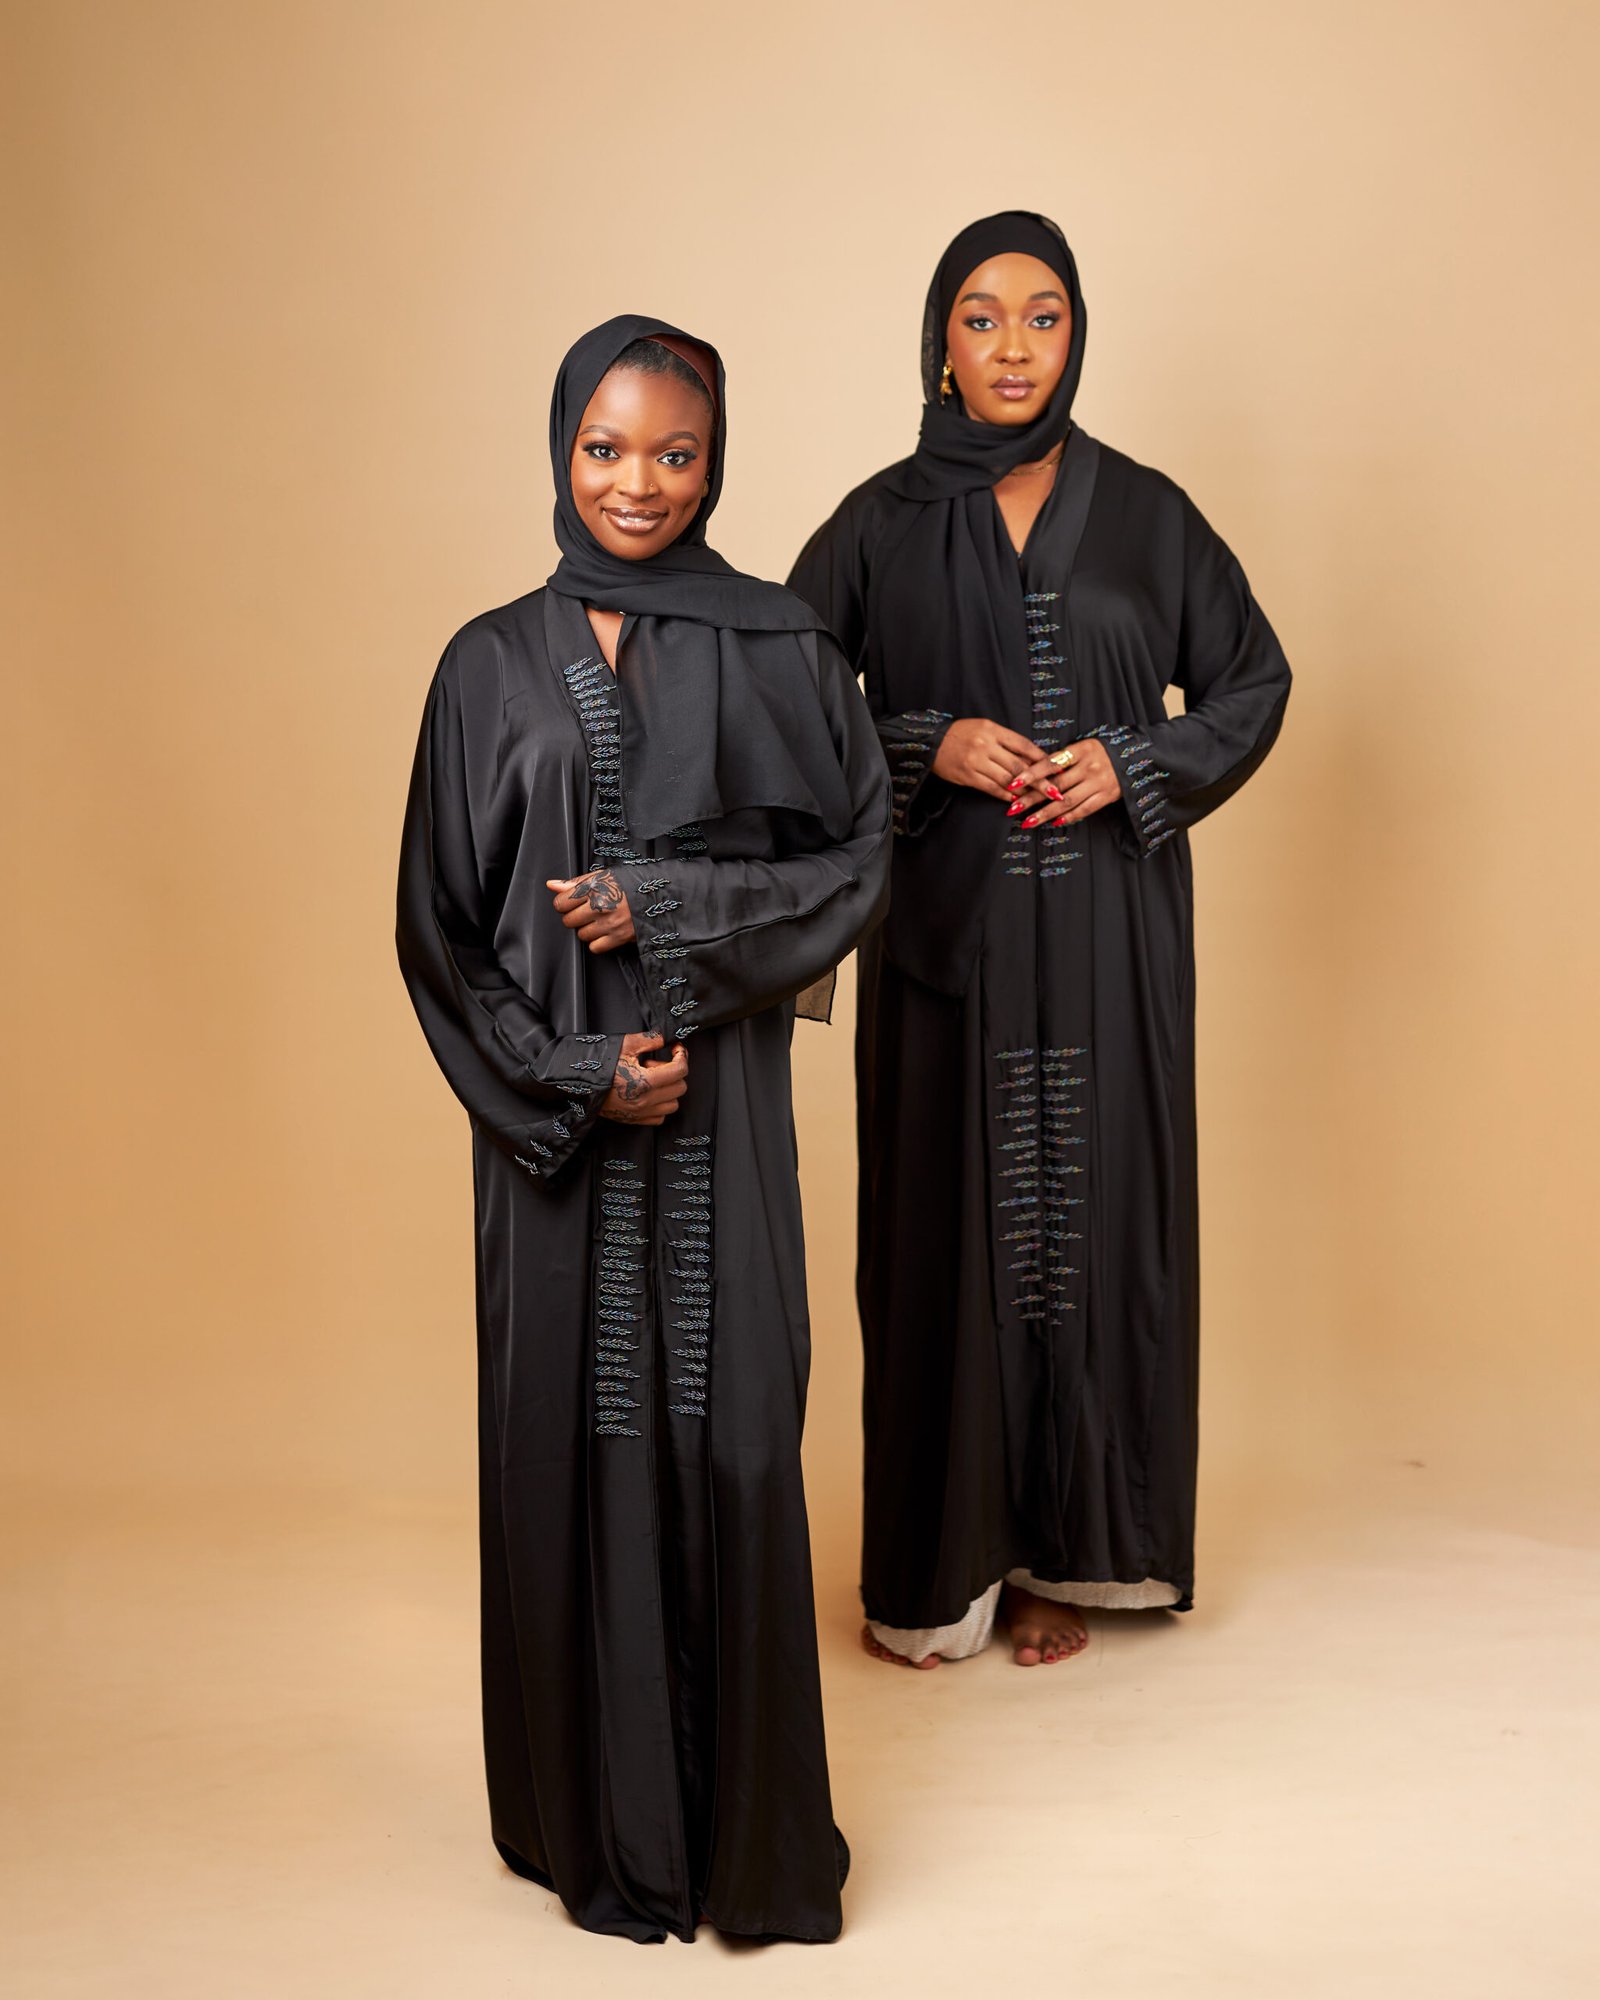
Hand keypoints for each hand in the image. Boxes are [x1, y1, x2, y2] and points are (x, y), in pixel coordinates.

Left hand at [547, 870, 635, 952]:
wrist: (660, 896)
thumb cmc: (631, 884)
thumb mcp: (604, 876)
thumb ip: (576, 882)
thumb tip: (551, 885)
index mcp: (595, 888)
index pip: (561, 902)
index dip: (564, 903)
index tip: (572, 903)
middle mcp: (600, 906)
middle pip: (569, 921)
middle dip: (574, 917)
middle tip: (587, 912)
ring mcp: (610, 923)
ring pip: (581, 935)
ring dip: (587, 930)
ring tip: (599, 921)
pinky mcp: (619, 937)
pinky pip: (595, 947)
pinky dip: (597, 942)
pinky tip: (605, 932)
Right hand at [599, 1033, 688, 1124]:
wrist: (579, 1084)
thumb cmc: (598, 1066)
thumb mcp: (624, 1045)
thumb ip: (649, 1040)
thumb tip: (664, 1039)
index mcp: (644, 1081)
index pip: (680, 1070)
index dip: (682, 1055)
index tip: (677, 1049)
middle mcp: (645, 1100)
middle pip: (680, 1087)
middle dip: (674, 1072)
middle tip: (657, 1064)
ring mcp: (640, 1112)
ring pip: (673, 1104)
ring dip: (669, 1090)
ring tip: (652, 1080)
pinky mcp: (635, 1120)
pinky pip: (660, 1116)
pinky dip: (660, 1105)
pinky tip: (649, 1093)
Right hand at [931, 718, 1046, 801]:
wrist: (930, 741)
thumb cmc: (961, 734)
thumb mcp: (985, 728)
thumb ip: (1006, 742)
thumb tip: (1031, 759)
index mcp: (993, 730)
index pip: (1023, 745)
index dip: (1041, 758)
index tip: (1057, 768)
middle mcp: (985, 745)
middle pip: (1019, 765)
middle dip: (1040, 781)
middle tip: (1056, 791)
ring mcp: (976, 762)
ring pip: (1007, 779)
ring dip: (1025, 792)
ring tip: (1039, 800)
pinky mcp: (967, 776)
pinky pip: (991, 788)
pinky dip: (1005, 795)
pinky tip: (1016, 800)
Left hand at [1004, 738, 1120, 827]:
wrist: (1134, 757)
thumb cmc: (1100, 752)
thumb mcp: (1082, 747)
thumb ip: (1061, 759)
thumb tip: (1032, 771)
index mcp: (1080, 750)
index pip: (1050, 763)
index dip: (1030, 774)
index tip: (1012, 783)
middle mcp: (1089, 767)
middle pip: (1055, 786)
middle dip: (1031, 798)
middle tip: (1013, 808)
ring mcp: (1098, 783)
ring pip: (1067, 802)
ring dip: (1045, 813)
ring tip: (1027, 822)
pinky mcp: (1106, 796)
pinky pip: (1084, 810)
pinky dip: (1068, 818)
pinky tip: (1053, 823)